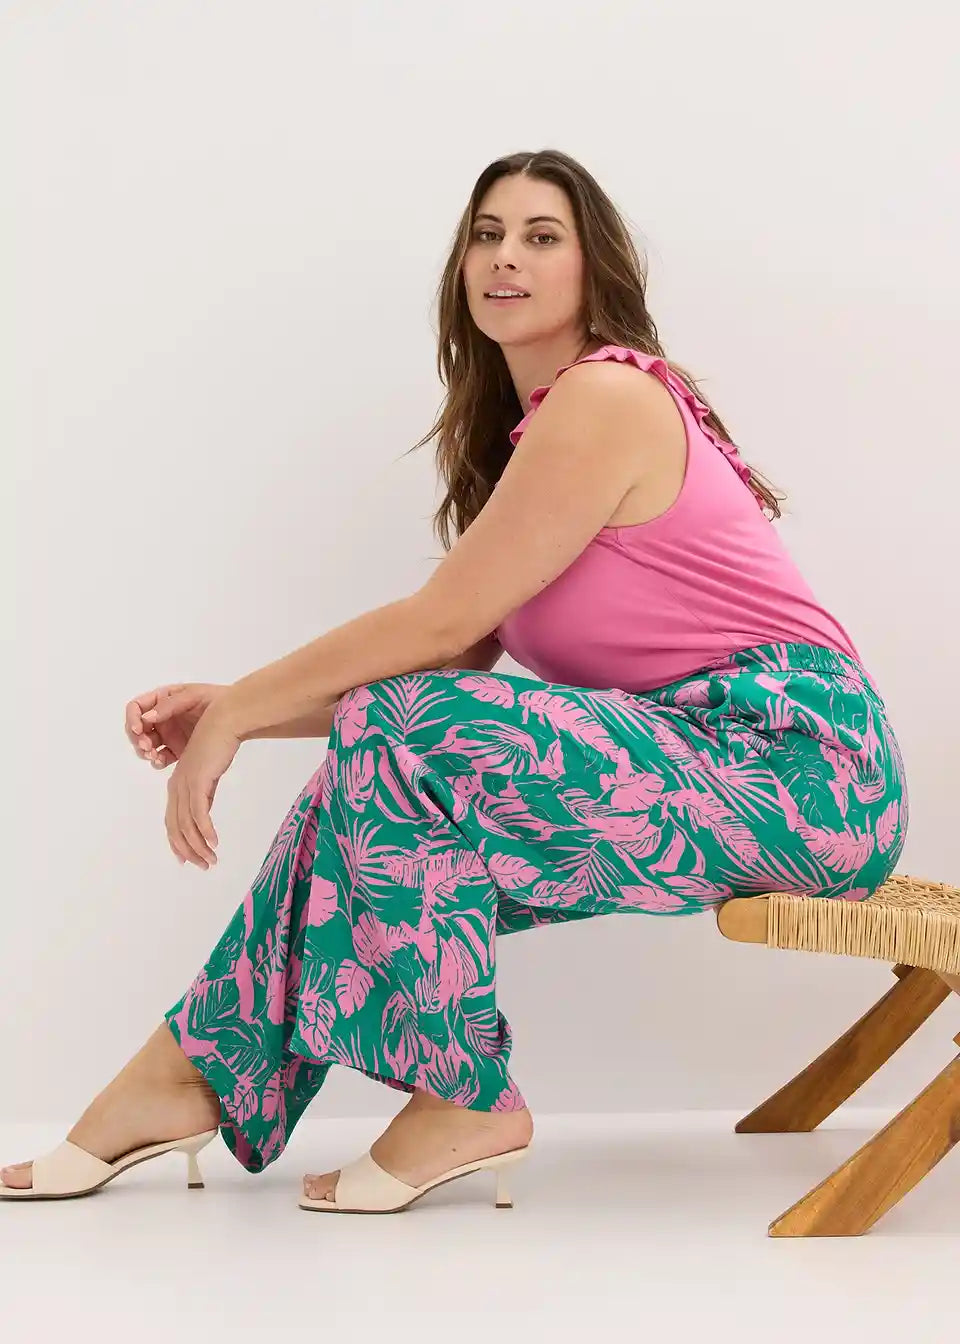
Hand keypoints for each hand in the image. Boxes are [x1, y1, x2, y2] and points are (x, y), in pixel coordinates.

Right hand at [125, 683, 225, 769]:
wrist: (238, 715)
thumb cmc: (216, 699)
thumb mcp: (193, 695)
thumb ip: (169, 705)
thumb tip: (147, 717)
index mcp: (162, 700)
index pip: (137, 707)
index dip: (133, 718)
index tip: (137, 729)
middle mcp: (162, 718)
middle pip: (139, 730)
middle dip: (138, 739)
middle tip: (147, 748)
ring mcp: (169, 735)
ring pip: (147, 746)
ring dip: (146, 752)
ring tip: (155, 756)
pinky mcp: (178, 750)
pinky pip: (161, 758)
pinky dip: (158, 761)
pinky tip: (161, 762)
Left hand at [162, 706, 240, 869]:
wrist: (224, 720)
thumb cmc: (218, 742)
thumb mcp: (210, 773)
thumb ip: (205, 792)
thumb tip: (205, 812)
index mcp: (177, 784)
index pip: (172, 821)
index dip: (178, 843)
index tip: (188, 859)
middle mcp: (177, 786)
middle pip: (176, 827)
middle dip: (188, 850)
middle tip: (202, 866)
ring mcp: (186, 784)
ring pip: (187, 824)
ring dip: (199, 846)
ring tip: (211, 860)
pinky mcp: (199, 781)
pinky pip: (199, 813)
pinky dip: (205, 831)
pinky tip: (214, 843)